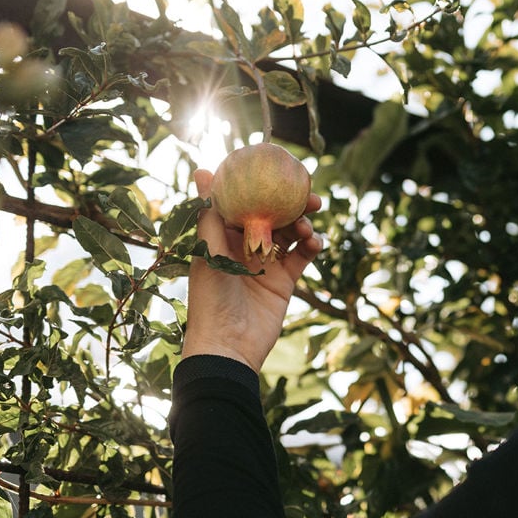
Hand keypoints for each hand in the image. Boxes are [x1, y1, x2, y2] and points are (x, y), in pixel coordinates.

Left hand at [182, 169, 322, 371]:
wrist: (228, 347)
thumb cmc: (210, 298)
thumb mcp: (209, 251)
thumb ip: (211, 212)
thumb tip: (203, 170)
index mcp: (224, 237)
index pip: (246, 203)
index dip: (263, 187)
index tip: (281, 171)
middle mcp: (246, 247)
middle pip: (274, 216)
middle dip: (292, 204)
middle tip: (309, 196)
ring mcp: (267, 263)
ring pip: (291, 234)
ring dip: (302, 225)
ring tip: (306, 228)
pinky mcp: (284, 282)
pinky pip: (302, 258)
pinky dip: (311, 247)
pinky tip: (315, 243)